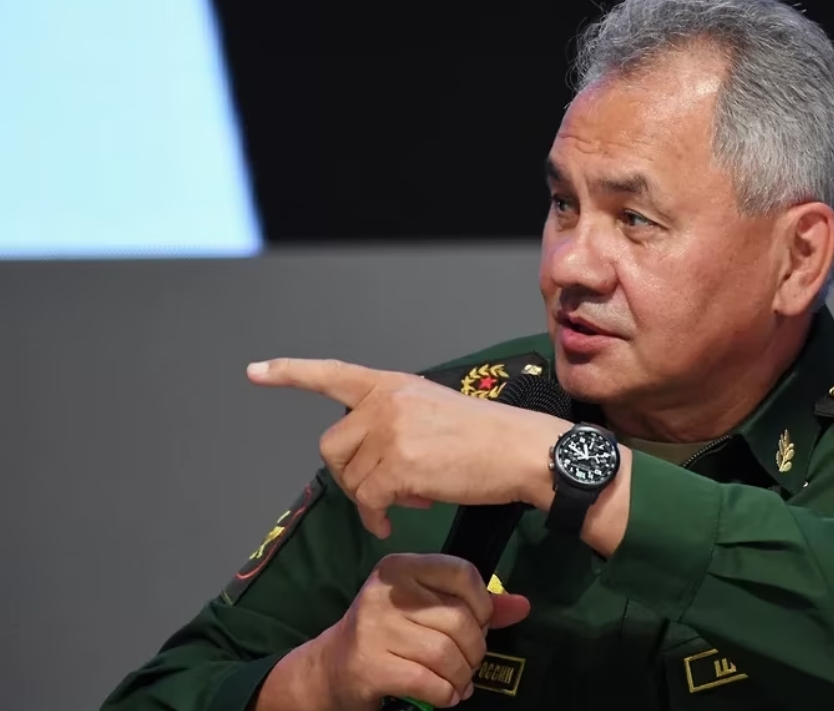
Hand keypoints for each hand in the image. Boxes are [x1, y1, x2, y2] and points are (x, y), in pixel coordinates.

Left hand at [247, 358, 568, 537]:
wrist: (520, 450)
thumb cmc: (486, 436)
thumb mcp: (433, 409)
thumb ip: (394, 420)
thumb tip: (368, 460)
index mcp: (392, 385)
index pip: (332, 374)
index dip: (290, 373)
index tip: (255, 371)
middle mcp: (385, 402)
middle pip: (333, 446)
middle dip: (351, 473)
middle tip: (387, 487)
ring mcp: (390, 432)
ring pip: (350, 479)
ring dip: (373, 497)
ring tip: (411, 496)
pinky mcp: (398, 466)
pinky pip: (368, 502)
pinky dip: (377, 518)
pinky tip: (395, 520)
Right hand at [314, 553, 529, 710]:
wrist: (331, 667)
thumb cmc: (388, 632)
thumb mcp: (425, 607)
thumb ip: (473, 604)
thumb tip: (523, 605)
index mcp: (401, 566)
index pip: (462, 572)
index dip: (483, 603)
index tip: (480, 623)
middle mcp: (387, 591)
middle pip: (459, 619)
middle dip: (475, 649)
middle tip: (469, 662)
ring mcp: (375, 628)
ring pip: (446, 654)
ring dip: (461, 676)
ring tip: (458, 681)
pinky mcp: (370, 665)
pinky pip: (429, 681)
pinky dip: (445, 694)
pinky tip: (446, 695)